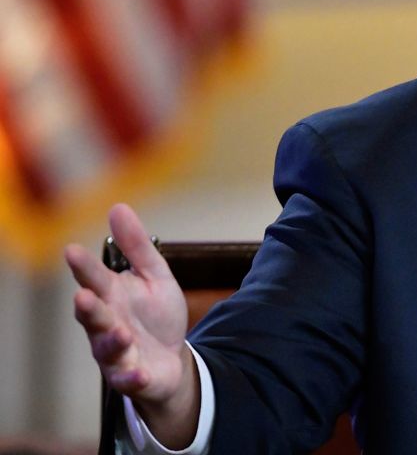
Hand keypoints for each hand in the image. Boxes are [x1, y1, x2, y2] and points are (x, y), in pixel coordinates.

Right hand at [64, 204, 199, 445]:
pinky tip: (139, 372)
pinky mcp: (131, 376)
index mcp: (111, 297)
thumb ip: (136, 247)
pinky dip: (134, 377)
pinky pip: (129, 379)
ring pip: (107, 347)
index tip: (72, 250)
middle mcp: (106, 325)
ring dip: (112, 341)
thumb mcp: (155, 276)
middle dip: (88, 308)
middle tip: (83, 296)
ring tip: (121, 332)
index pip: (94, 279)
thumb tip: (117, 207)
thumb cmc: (156, 316)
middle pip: (93, 316)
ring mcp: (116, 353)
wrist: (172, 360)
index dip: (83, 267)